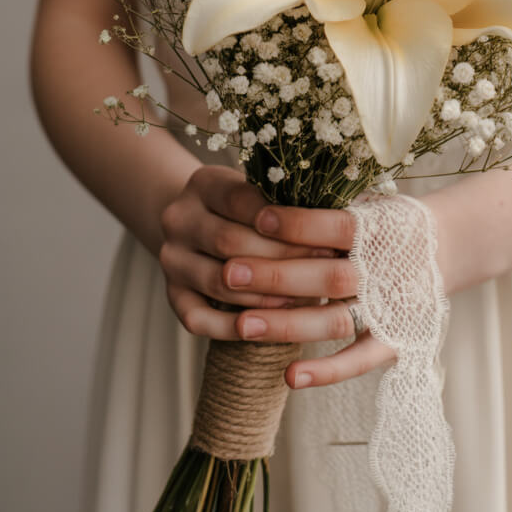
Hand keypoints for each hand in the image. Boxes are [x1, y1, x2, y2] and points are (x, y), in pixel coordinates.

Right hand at [159, 164, 336, 340]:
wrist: (202, 226)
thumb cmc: (252, 209)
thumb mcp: (263, 191)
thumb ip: (288, 201)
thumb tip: (340, 219)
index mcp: (204, 184)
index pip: (243, 199)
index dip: (285, 221)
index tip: (327, 237)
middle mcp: (179, 218)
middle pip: (230, 241)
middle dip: (283, 259)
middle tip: (325, 271)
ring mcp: (171, 259)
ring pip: (218, 282)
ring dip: (265, 295)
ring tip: (307, 301)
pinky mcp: (172, 295)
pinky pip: (200, 319)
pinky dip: (234, 327)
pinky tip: (270, 328)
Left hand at [219, 194, 397, 389]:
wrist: (447, 247)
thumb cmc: (388, 220)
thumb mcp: (369, 200)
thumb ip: (330, 203)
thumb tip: (268, 193)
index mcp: (384, 228)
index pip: (338, 227)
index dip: (298, 224)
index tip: (256, 218)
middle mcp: (390, 270)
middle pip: (329, 277)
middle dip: (277, 276)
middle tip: (230, 273)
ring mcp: (393, 308)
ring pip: (337, 321)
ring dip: (288, 325)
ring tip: (241, 325)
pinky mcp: (396, 341)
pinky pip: (360, 360)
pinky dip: (327, 372)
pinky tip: (288, 376)